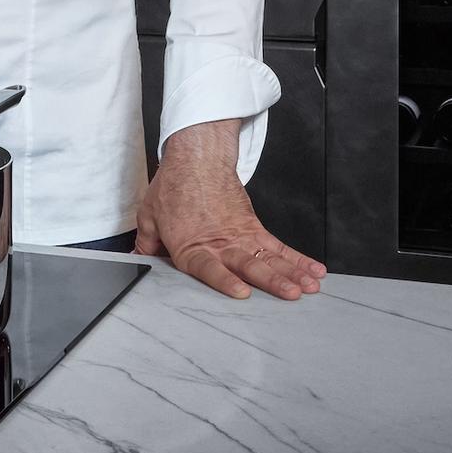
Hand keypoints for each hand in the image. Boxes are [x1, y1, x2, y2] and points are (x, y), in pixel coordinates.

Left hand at [134, 119, 327, 299]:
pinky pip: (278, 247)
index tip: (241, 292)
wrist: (197, 157)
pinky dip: (298, 259)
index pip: (209, 267)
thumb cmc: (174, 187)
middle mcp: (220, 243)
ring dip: (291, 273)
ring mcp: (241, 236)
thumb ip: (147, 245)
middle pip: (249, 264)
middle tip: (291, 294)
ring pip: (269, 258)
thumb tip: (138, 262)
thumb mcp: (150, 217)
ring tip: (308, 288)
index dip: (225, 280)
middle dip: (272, 281)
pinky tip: (313, 271)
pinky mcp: (253, 228)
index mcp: (191, 245)